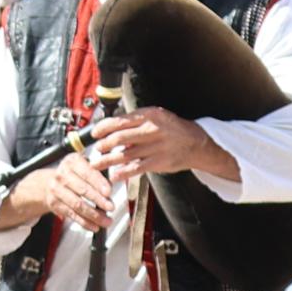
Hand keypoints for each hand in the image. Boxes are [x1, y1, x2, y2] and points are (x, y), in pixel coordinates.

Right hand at [33, 153, 122, 232]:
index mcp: (71, 162)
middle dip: (99, 200)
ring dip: (94, 215)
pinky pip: (72, 215)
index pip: (87, 173)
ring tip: (107, 221)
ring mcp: (56, 190)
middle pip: (82, 190)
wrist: (49, 182)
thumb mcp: (84, 166)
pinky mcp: (54, 204)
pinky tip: (95, 226)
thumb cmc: (73, 174)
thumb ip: (98, 174)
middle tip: (111, 207)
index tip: (109, 193)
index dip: (99, 183)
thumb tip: (110, 190)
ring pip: (77, 205)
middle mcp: (61, 175)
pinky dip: (85, 222)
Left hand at [82, 107, 230, 183]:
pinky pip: (136, 168)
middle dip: (103, 145)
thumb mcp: (157, 117)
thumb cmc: (173, 129)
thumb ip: (137, 122)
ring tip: (97, 163)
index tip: (95, 133)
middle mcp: (152, 130)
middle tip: (96, 149)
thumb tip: (114, 128)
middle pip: (120, 137)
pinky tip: (114, 175)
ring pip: (125, 155)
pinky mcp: (159, 162)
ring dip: (108, 160)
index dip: (104, 127)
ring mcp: (156, 147)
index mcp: (150, 115)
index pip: (120, 120)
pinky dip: (122, 173)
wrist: (196, 144)